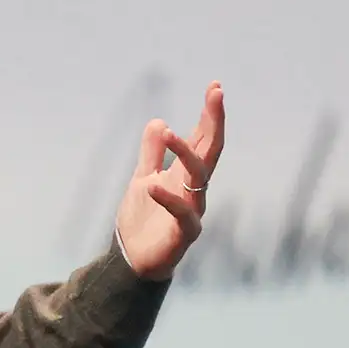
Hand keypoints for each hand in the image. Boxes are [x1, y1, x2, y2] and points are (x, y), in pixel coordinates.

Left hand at [114, 81, 224, 279]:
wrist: (132, 260)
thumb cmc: (142, 221)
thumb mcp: (142, 179)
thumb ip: (151, 153)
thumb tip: (158, 121)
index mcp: (185, 175)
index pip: (203, 139)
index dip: (210, 115)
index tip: (215, 87)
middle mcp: (194, 189)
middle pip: (211, 151)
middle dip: (214, 122)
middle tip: (216, 94)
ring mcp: (193, 210)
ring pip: (199, 177)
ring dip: (186, 153)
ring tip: (169, 134)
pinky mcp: (184, 233)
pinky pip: (183, 213)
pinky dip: (168, 198)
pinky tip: (152, 184)